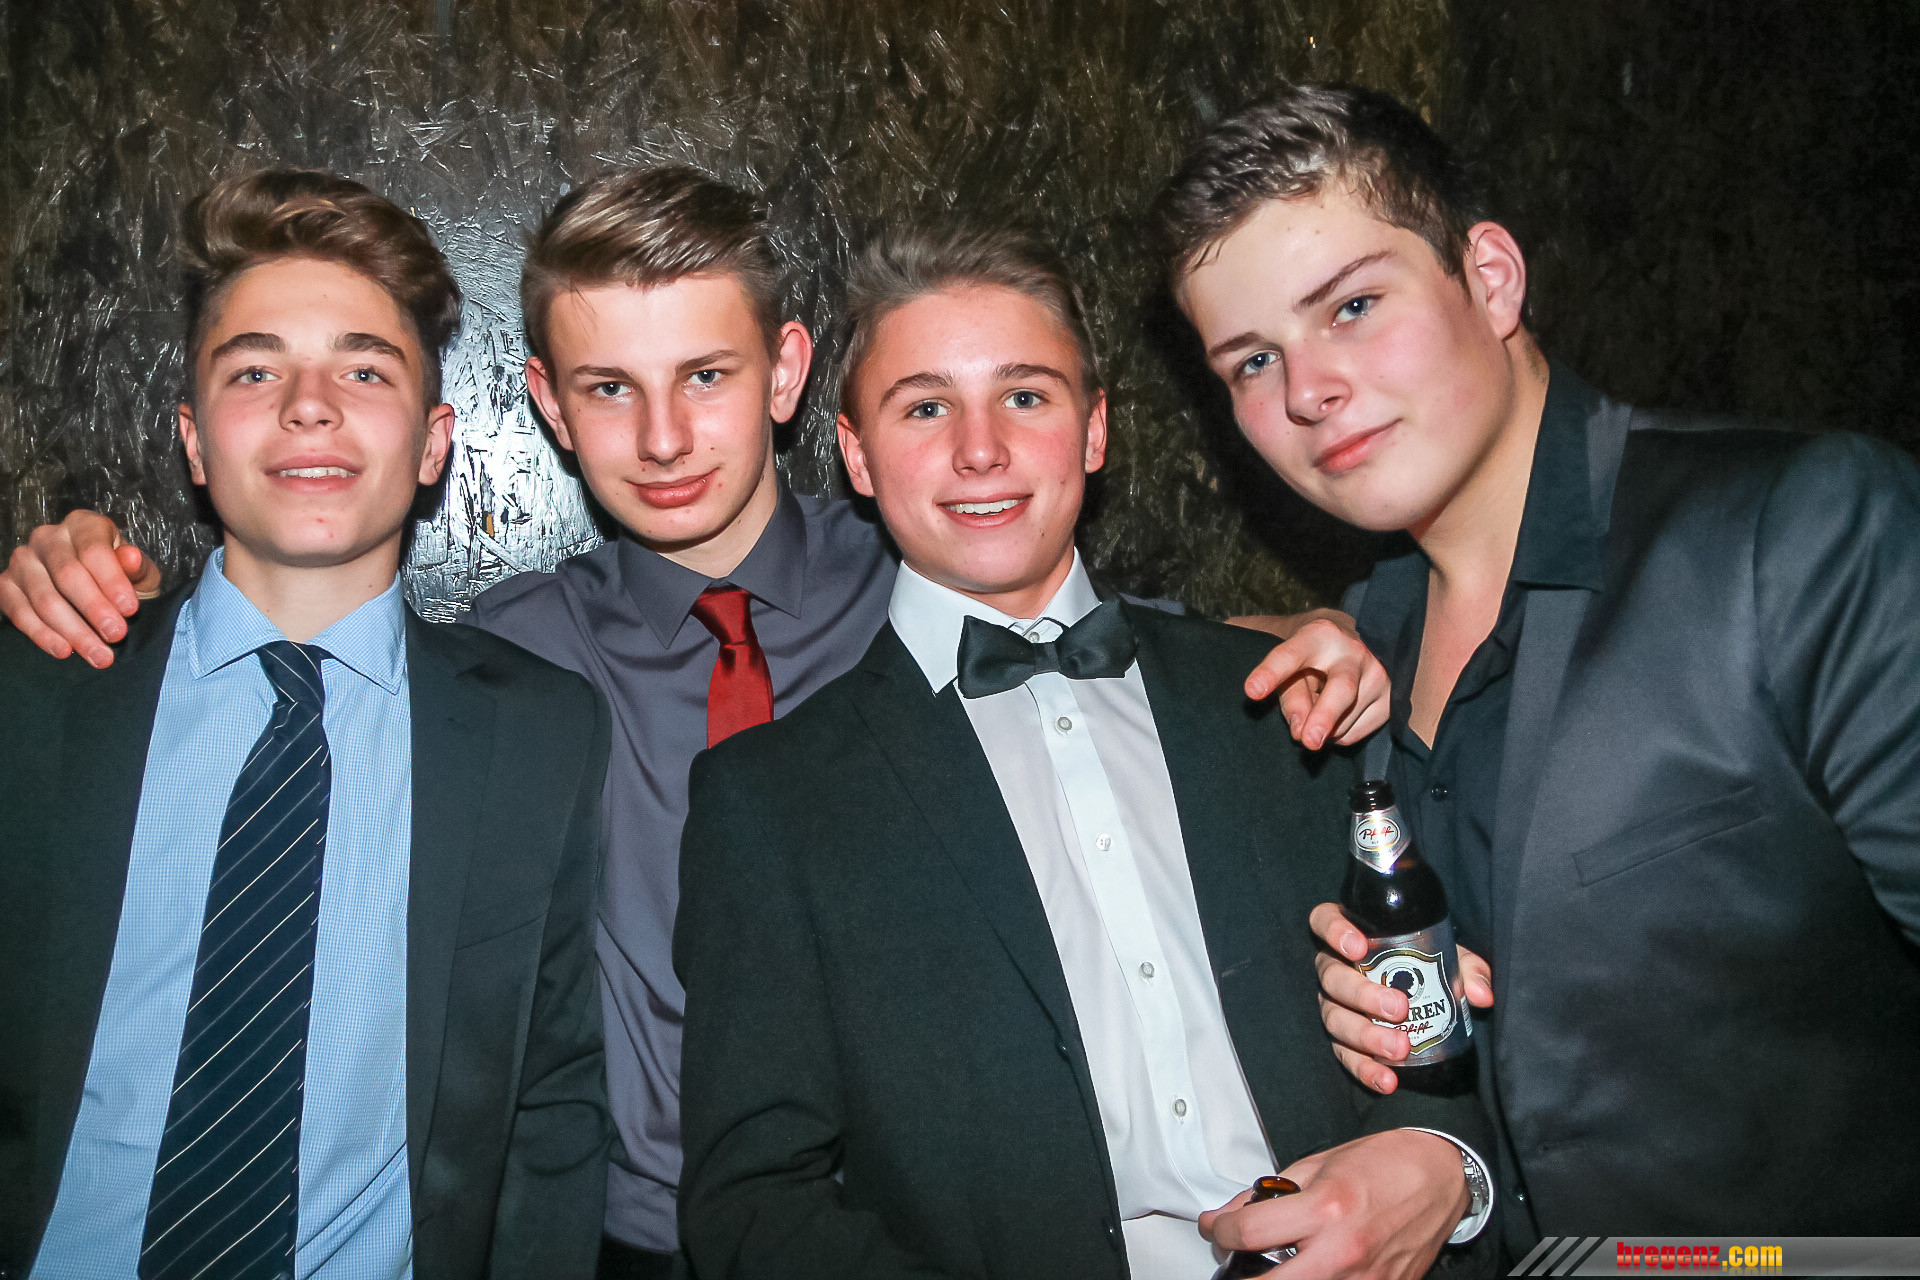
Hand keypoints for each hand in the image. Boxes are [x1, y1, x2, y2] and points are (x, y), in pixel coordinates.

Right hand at [0, 511, 158, 667]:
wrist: (94, 586)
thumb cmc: (119, 577)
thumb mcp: (137, 571)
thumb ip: (136, 567)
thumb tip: (131, 558)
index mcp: (82, 525)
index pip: (94, 552)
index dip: (112, 582)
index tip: (131, 610)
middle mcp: (47, 537)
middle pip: (68, 576)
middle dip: (94, 610)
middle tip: (117, 635)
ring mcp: (22, 560)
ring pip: (45, 599)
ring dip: (73, 630)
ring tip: (98, 654)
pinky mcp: (6, 584)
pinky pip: (19, 612)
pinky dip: (42, 634)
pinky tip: (64, 650)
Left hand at [1201, 1129, 1468, 1279]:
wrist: (1439, 1176)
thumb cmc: (1384, 1164)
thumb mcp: (1317, 1164)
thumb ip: (1270, 1192)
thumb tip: (1233, 1213)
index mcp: (1325, 1208)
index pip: (1249, 1233)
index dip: (1219, 1230)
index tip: (1215, 1227)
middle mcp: (1343, 1249)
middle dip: (1241, 1271)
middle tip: (1235, 1256)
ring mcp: (1364, 1278)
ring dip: (1277, 1278)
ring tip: (1274, 1263)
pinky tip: (1309, 1267)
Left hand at [1228, 609, 1389, 749]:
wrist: (1348, 642)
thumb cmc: (1307, 655)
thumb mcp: (1288, 665)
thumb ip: (1290, 696)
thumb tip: (1301, 733)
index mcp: (1319, 634)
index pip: (1290, 655)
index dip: (1271, 673)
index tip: (1252, 690)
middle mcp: (1354, 652)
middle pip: (1341, 689)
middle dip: (1324, 715)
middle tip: (1308, 740)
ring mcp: (1378, 676)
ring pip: (1344, 721)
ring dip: (1321, 729)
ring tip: (1315, 710)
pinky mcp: (1390, 701)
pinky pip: (1354, 734)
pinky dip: (1336, 735)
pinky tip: (1333, 716)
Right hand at [1311, 902, 1493, 1094]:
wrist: (1422, 999)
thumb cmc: (1428, 966)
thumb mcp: (1449, 958)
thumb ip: (1467, 969)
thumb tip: (1481, 995)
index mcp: (1352, 936)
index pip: (1324, 920)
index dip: (1334, 930)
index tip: (1358, 948)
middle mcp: (1334, 968)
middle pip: (1331, 977)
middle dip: (1362, 994)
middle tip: (1399, 1008)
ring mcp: (1333, 1004)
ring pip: (1334, 1017)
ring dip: (1365, 1035)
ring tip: (1400, 1048)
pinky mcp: (1340, 1039)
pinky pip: (1343, 1055)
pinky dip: (1364, 1069)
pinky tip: (1388, 1081)